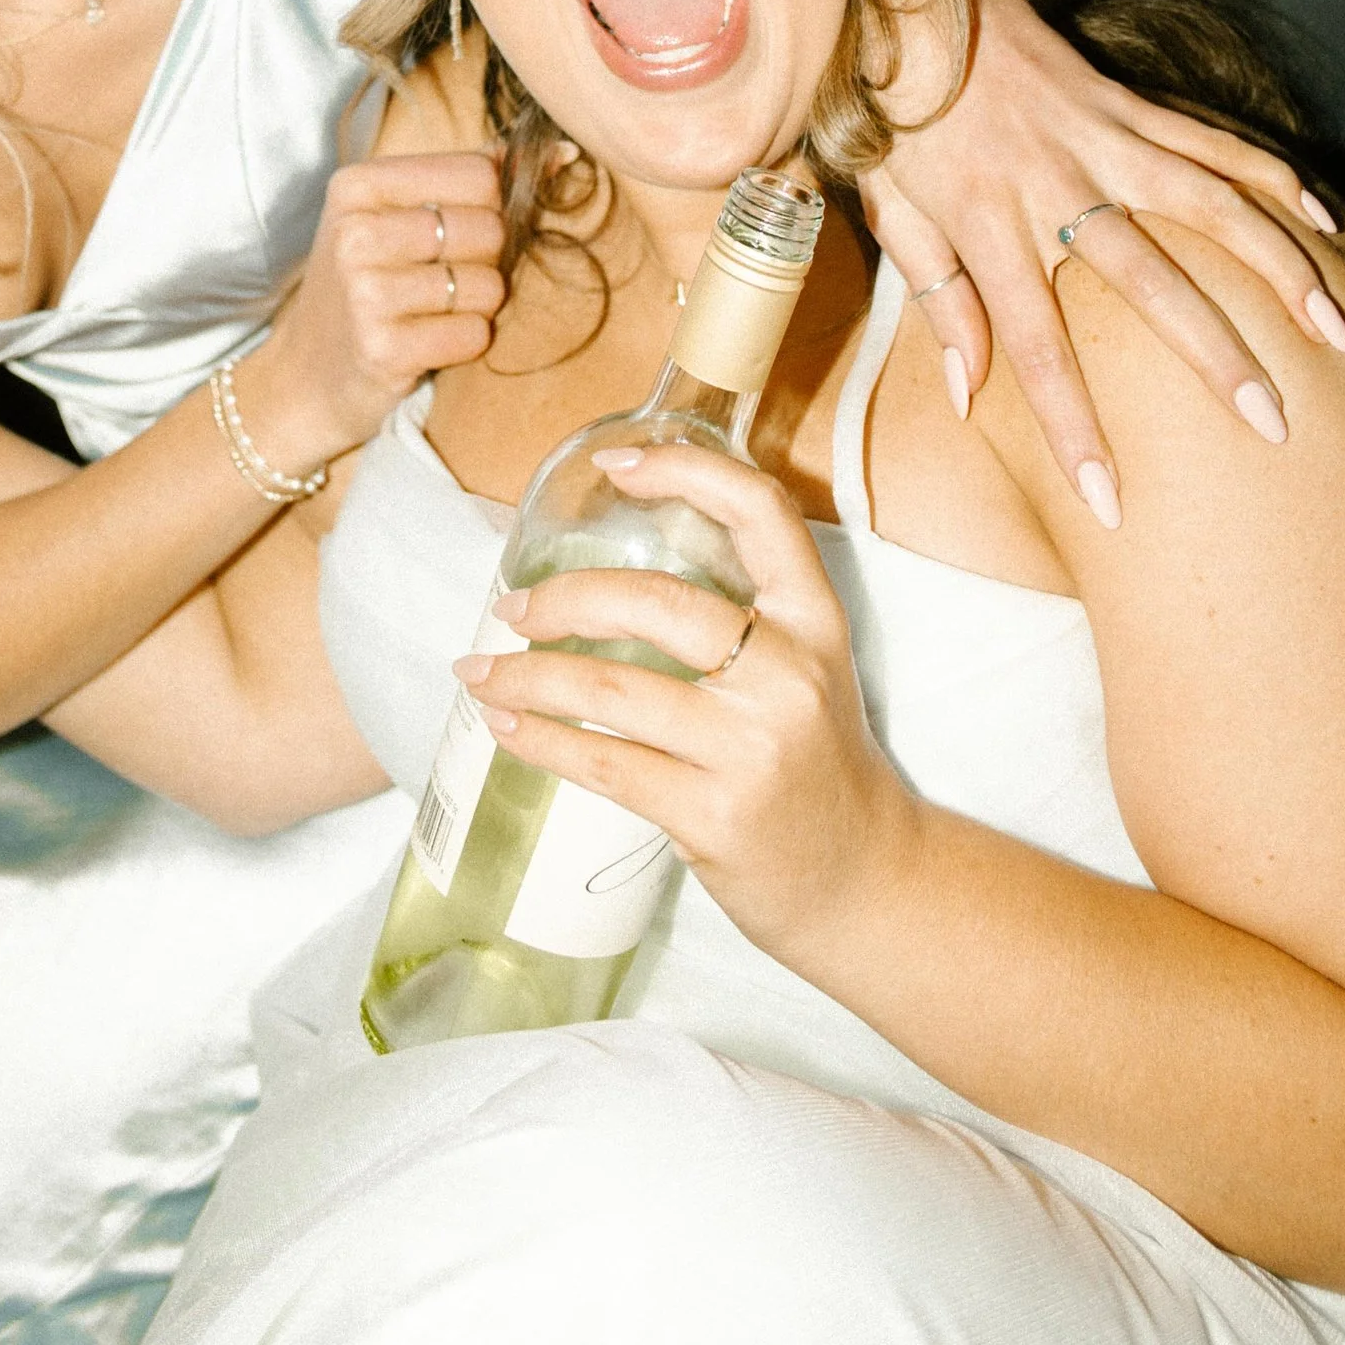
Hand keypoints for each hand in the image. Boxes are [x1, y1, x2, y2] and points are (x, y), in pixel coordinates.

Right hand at [234, 151, 504, 479]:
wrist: (306, 375)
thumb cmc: (366, 285)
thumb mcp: (395, 215)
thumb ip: (471, 178)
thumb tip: (562, 151)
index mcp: (358, 185)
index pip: (478, 174)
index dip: (492, 205)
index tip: (464, 229)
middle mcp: (355, 232)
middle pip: (489, 228)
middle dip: (487, 260)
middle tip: (448, 278)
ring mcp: (365, 292)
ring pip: (488, 285)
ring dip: (478, 306)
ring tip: (435, 312)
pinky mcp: (382, 349)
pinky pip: (474, 336)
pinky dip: (465, 343)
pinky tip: (429, 343)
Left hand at [458, 437, 915, 963]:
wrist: (865, 880)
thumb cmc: (814, 764)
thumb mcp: (802, 670)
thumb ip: (738, 618)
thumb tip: (611, 576)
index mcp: (813, 621)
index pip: (761, 514)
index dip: (688, 472)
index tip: (615, 465)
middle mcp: (788, 673)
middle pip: (657, 602)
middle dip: (564, 599)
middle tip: (512, 607)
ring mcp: (752, 747)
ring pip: (613, 688)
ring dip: (528, 676)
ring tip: (479, 671)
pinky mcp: (715, 813)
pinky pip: (605, 762)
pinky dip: (541, 738)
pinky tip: (507, 723)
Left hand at [864, 0, 1344, 522]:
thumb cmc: (885, 114)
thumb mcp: (891, 209)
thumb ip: (937, 299)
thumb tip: (971, 394)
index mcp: (986, 227)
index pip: (1036, 348)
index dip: (1074, 427)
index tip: (1111, 501)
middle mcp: (1051, 187)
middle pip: (1147, 283)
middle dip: (1213, 357)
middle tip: (1272, 422)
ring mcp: (1097, 139)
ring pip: (1205, 208)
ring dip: (1277, 268)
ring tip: (1334, 329)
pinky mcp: (1124, 102)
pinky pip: (1209, 143)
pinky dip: (1269, 179)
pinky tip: (1323, 220)